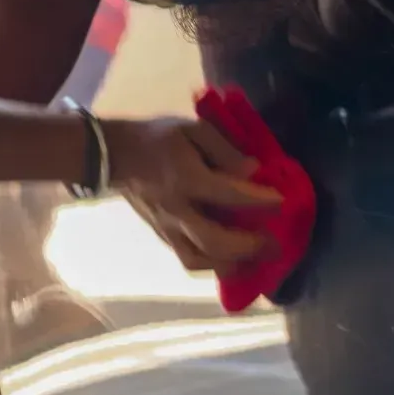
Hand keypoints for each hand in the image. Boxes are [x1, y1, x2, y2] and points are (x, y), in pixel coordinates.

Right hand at [106, 117, 283, 272]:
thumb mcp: (192, 129)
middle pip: (215, 241)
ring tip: (257, 261)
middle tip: (275, 246)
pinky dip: (214, 265)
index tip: (281, 202)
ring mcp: (167, 228)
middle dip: (249, 247)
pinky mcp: (163, 237)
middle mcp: (176, 210)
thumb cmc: (157, 138)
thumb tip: (252, 171)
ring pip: (200, 259)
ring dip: (232, 265)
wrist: (112, 155)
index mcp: (185, 178)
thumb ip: (224, 149)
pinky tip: (233, 262)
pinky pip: (190, 260)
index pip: (229, 194)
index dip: (259, 201)